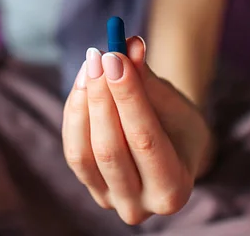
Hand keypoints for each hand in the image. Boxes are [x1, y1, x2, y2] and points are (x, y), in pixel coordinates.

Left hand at [62, 37, 213, 224]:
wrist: (170, 150)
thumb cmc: (176, 123)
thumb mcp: (171, 102)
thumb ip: (148, 79)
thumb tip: (129, 44)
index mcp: (173, 189)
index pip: (144, 140)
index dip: (127, 96)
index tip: (115, 57)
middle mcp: (140, 205)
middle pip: (110, 149)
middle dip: (101, 97)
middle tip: (98, 56)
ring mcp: (110, 200)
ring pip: (83, 153)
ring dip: (82, 103)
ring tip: (90, 65)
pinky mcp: (89, 188)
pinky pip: (73, 150)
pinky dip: (74, 114)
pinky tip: (82, 83)